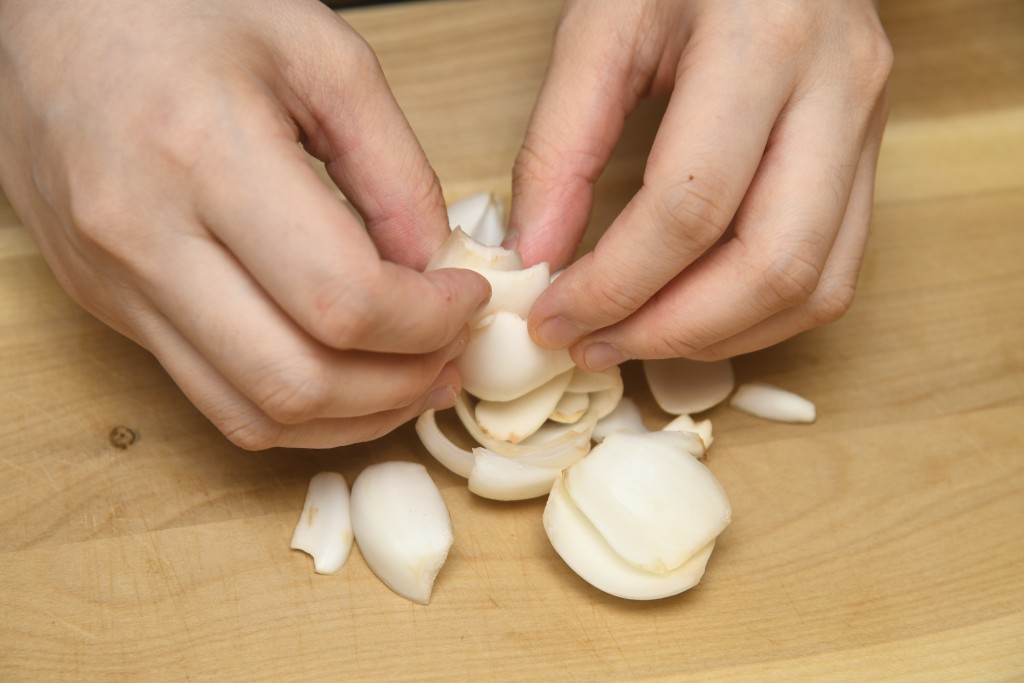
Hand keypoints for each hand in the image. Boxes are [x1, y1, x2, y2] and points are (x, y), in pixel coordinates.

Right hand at [0, 0, 488, 448]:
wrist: (53, 16)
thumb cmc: (184, 10)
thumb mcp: (320, 54)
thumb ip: (393, 167)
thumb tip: (434, 266)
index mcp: (204, 155)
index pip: (341, 299)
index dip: (428, 320)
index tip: (467, 299)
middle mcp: (144, 237)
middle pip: (298, 379)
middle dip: (401, 384)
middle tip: (451, 356)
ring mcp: (117, 284)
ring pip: (254, 413)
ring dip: (352, 416)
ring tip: (412, 380)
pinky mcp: (109, 306)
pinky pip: (213, 397)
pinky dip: (295, 407)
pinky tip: (345, 377)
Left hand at [508, 0, 891, 368]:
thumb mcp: (600, 27)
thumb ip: (560, 143)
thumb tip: (537, 255)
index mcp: (763, 42)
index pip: (688, 207)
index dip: (614, 285)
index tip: (552, 317)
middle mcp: (838, 90)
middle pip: (771, 263)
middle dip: (672, 331)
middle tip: (594, 346)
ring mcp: (867, 127)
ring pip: (815, 285)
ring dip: (719, 337)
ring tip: (635, 339)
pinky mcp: (869, 157)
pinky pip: (833, 271)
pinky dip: (759, 317)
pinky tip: (693, 316)